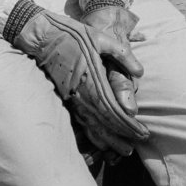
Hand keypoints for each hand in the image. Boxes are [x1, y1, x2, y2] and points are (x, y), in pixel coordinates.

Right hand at [6, 1, 148, 157]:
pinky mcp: (66, 98)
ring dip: (109, 139)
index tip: (143, 133)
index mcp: (92, 80)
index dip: (129, 125)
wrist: (42, 37)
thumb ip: (122, 54)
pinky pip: (82, 121)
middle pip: (104, 123)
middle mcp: (81, 94)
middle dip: (122, 136)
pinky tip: (101, 141)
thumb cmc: (72, 35)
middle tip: (138, 145)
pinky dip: (93, 134)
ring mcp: (72, 98)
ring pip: (92, 126)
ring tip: (124, 150)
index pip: (113, 111)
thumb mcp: (100, 38)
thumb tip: (140, 72)